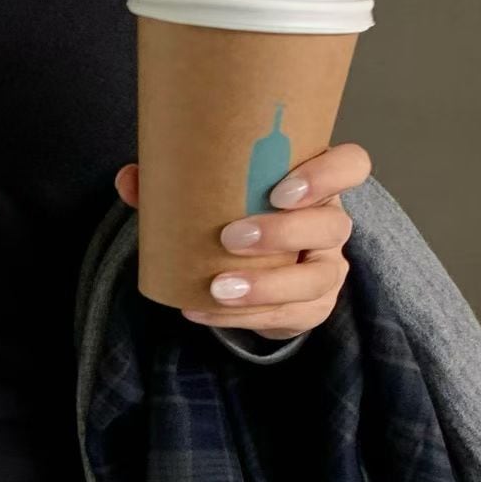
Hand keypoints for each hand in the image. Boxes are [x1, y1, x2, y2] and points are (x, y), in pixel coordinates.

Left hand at [114, 144, 371, 340]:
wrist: (251, 268)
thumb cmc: (235, 216)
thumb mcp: (211, 196)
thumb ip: (172, 183)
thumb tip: (129, 178)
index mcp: (316, 183)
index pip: (351, 165)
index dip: (327, 175)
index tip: (280, 190)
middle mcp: (331, 225)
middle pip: (332, 225)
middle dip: (283, 233)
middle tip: (230, 237)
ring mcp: (327, 269)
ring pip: (316, 279)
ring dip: (265, 286)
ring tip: (217, 287)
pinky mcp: (313, 308)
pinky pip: (289, 317)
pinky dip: (243, 317)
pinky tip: (203, 309)